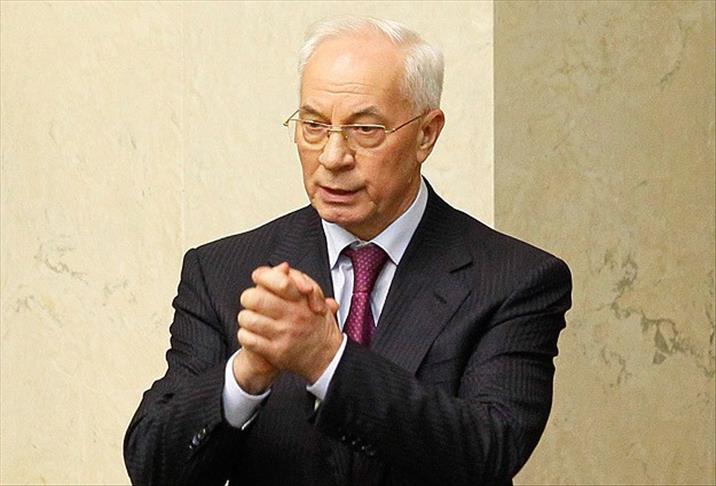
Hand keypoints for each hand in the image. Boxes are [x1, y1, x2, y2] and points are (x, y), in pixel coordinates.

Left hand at [237, 263, 341, 383]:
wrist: (327, 356)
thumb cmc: (317, 324)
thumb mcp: (316, 297)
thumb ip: (298, 279)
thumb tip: (282, 267)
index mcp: (301, 299)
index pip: (276, 280)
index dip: (262, 277)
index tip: (260, 280)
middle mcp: (292, 316)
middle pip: (254, 298)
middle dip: (249, 298)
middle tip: (252, 301)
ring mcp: (283, 334)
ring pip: (247, 318)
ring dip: (246, 318)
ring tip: (252, 319)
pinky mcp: (275, 352)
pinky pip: (248, 339)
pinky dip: (245, 335)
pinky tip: (252, 334)